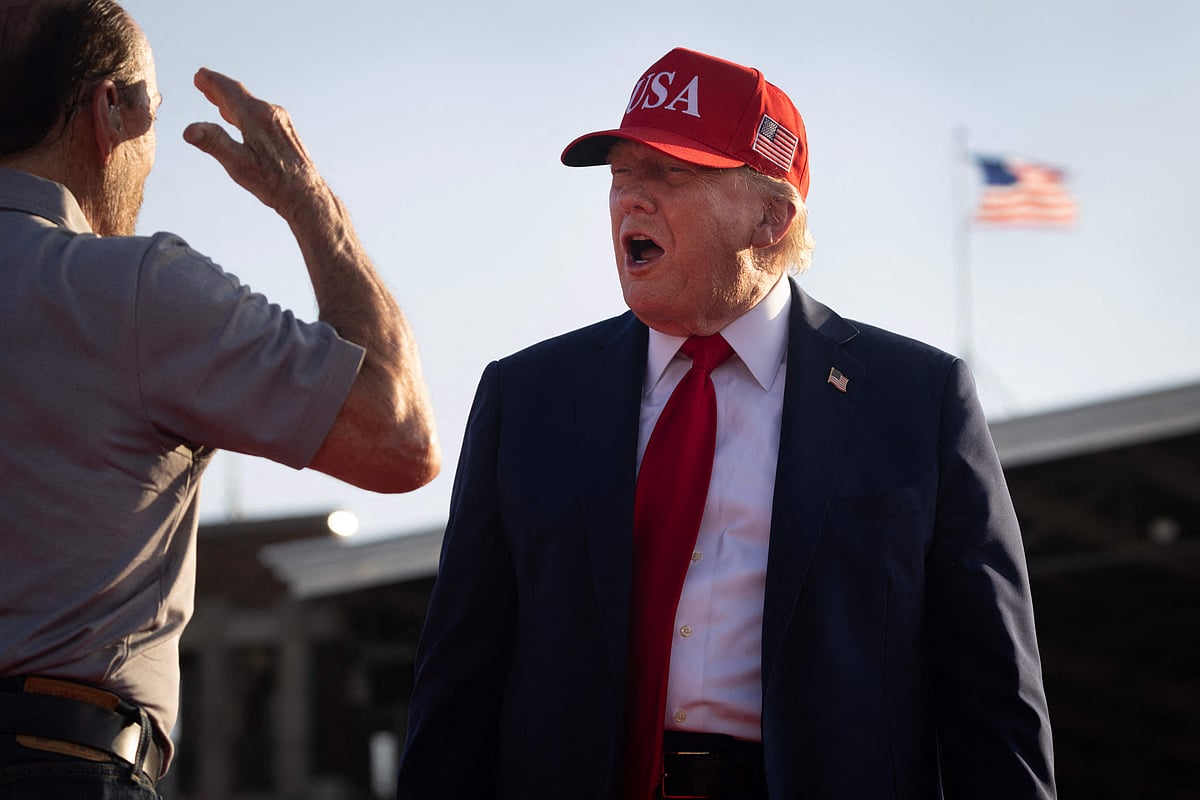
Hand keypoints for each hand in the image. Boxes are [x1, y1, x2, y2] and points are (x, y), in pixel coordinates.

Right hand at [183, 68, 322, 216]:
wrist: (307, 194)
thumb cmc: (274, 182)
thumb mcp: (238, 164)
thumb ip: (214, 143)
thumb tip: (189, 130)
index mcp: (256, 117)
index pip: (229, 91)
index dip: (212, 82)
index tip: (199, 75)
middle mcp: (271, 114)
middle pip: (240, 96)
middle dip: (219, 88)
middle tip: (202, 79)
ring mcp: (281, 122)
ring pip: (250, 105)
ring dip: (231, 101)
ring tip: (216, 98)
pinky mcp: (287, 132)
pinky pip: (261, 115)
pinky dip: (245, 112)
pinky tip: (241, 118)